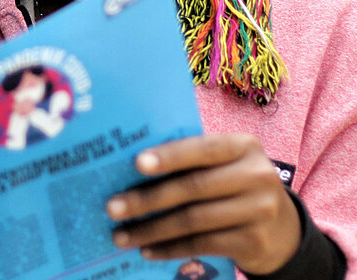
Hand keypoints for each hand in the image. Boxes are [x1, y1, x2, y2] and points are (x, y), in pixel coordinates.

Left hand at [105, 134, 300, 274]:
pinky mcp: (255, 242)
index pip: (201, 148)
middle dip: (147, 198)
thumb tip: (131, 165)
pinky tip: (147, 250)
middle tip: (112, 207)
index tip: (136, 163)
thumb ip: (193, 159)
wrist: (283, 230)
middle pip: (192, 187)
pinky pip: (203, 245)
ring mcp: (259, 210)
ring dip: (152, 229)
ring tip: (121, 235)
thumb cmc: (235, 184)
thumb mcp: (225, 164)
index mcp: (243, 145)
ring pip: (194, 220)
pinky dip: (171, 248)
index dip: (169, 156)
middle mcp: (257, 174)